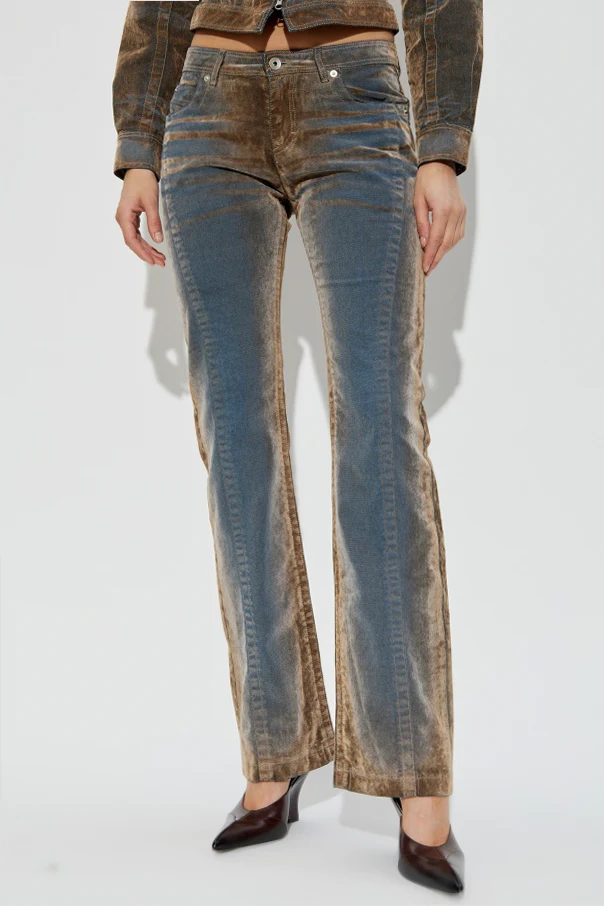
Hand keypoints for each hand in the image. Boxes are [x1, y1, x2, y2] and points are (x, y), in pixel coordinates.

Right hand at [115, 169, 165, 266]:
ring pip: (135, 239)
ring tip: (161, 258)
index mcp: (124, 215)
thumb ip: (154, 221)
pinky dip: (146, 242)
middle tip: (161, 262)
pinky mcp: (131, 217)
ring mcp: (126, 218)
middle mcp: (122, 219)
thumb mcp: (151, 202)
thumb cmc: (144, 182)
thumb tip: (158, 240)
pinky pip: (137, 234)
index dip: (142, 252)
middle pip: (134, 242)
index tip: (153, 261)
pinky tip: (155, 248)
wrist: (139, 169)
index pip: (131, 240)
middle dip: (147, 253)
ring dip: (147, 249)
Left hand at [414, 161, 465, 275]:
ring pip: (454, 239)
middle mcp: (455, 213)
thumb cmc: (426, 181)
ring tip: (433, 261)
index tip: (425, 268)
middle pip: (447, 243)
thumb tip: (425, 244)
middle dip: (437, 258)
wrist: (440, 165)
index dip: (430, 256)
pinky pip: (459, 232)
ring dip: (444, 252)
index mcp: (443, 210)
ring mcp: (461, 212)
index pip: (437, 240)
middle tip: (428, 270)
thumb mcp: (418, 202)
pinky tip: (442, 248)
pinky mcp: (463, 211)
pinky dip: (451, 242)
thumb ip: (422, 224)